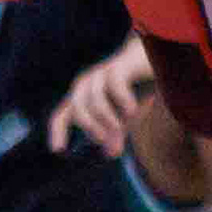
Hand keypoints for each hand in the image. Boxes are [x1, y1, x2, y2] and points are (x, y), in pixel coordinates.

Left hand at [50, 38, 151, 154]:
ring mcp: (102, 73)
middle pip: (77, 109)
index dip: (58, 132)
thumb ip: (116, 132)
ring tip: (122, 128)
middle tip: (105, 141)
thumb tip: (111, 153)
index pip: (62, 116)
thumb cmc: (135, 88)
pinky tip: (132, 110)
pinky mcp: (119, 66)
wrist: (153, 58)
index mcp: (83, 97)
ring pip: (95, 99)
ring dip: (108, 117)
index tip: (58, 150)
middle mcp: (87, 84)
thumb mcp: (125, 115)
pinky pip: (114, 84)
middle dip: (90, 127)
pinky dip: (123, 100)